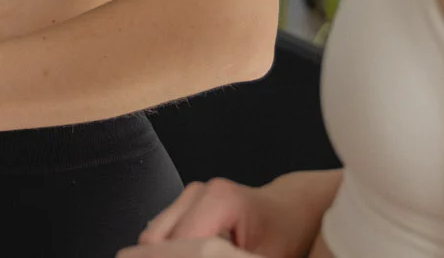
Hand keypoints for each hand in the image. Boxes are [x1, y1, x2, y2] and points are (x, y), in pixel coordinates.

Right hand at [129, 177, 318, 257]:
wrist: (289, 211)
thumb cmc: (283, 235)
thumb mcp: (260, 257)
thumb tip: (202, 257)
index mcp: (219, 200)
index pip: (178, 243)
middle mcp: (198, 192)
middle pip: (156, 240)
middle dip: (170, 257)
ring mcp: (189, 196)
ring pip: (154, 238)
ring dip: (171, 254)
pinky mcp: (184, 206)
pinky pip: (162, 236)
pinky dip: (173, 251)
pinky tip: (197, 256)